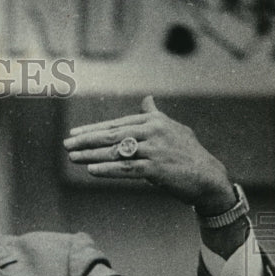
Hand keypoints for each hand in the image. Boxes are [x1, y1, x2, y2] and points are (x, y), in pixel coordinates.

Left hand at [63, 96, 235, 213]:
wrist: (207, 175)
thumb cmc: (186, 152)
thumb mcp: (172, 129)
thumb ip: (155, 115)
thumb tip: (147, 100)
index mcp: (153, 121)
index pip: (116, 124)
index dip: (93, 129)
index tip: (74, 134)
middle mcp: (153, 132)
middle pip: (112, 135)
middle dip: (87, 140)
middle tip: (67, 145)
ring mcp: (155, 150)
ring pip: (117, 152)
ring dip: (91, 155)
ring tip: (73, 158)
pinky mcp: (157, 169)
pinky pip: (127, 169)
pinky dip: (108, 169)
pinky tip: (92, 170)